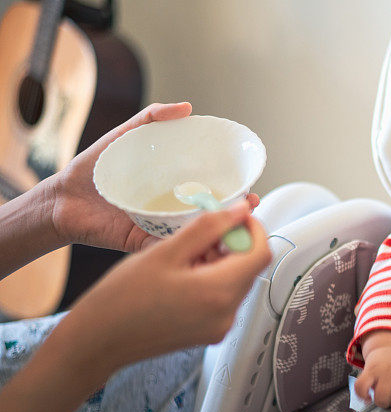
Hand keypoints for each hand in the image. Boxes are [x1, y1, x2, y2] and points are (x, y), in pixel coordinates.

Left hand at [48, 102, 258, 252]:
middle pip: (212, 214)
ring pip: (197, 234)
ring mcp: (160, 228)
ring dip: (218, 233)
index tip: (250, 190)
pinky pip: (170, 248)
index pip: (210, 190)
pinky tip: (206, 245)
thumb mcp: (123, 137)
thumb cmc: (93, 169)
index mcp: (172, 187)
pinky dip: (188, 248)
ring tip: (234, 228)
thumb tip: (186, 107)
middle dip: (235, 214)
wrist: (62, 200)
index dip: (234, 192)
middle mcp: (171, 208)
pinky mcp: (146, 244)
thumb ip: (151, 119)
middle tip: (250, 208)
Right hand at [56, 201, 271, 374]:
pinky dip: (213, 280)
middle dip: (233, 245)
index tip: (236, 216)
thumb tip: (241, 211)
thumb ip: (209, 228)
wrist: (99, 340)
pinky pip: (224, 298)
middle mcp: (227, 315)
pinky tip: (184, 274)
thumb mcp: (166, 251)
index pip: (261, 253)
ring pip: (237, 282)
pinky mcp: (211, 332)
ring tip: (186, 254)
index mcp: (219, 293)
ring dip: (221, 261)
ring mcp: (220, 327)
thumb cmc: (122, 298)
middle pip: (250, 268)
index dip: (253, 229)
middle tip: (201, 233)